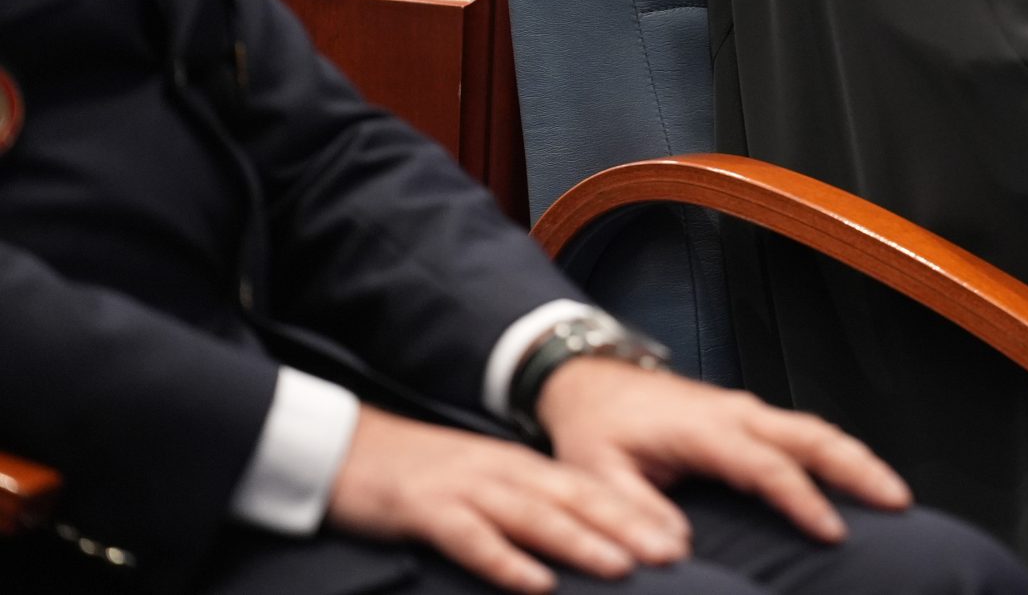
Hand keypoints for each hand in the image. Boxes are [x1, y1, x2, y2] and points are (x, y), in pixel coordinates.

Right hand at [327, 404, 687, 594]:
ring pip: (535, 516)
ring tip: (623, 566)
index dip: (637, 513)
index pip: (590, 490)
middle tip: (674, 553)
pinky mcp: (426, 509)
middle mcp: (503, 472)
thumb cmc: (417, 476)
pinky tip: (535, 583)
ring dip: (581, 542)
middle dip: (629, 528)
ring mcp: (466, 489)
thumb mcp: (481, 485)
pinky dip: (506, 561)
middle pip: (576, 500)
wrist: (344, 447)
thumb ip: (525, 505)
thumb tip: (574, 539)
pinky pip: (472, 538)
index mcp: (520, 467)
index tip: (680, 538)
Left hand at [539, 359, 910, 543]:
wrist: (591, 380)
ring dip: (858, 458)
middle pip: (813, 434)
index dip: (803, 498)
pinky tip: (858, 477)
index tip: (833, 531)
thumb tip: (675, 551)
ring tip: (895, 494)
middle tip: (899, 501)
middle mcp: (736, 413)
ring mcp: (747, 411)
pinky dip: (839, 452)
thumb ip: (633, 510)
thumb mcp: (596, 472)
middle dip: (860, 466)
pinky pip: (805, 432)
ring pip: (817, 429)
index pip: (766, 465)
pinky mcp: (750, 417)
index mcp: (704, 428)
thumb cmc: (596, 428)